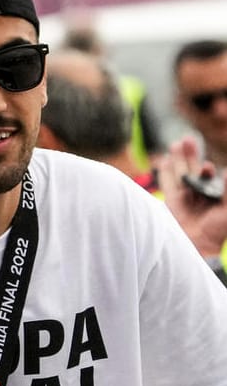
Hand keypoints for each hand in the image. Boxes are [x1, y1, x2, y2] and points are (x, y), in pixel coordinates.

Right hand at [156, 138, 226, 256]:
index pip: (208, 176)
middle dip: (191, 155)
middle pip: (193, 169)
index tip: (206, 167)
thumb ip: (226, 188)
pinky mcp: (172, 202)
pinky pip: (167, 183)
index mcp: (213, 195)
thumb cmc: (217, 230)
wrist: (197, 246)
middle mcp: (199, 194)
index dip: (205, 169)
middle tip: (188, 139)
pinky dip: (165, 172)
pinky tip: (165, 160)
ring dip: (178, 159)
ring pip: (179, 173)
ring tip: (177, 143)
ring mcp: (184, 198)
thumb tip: (226, 170)